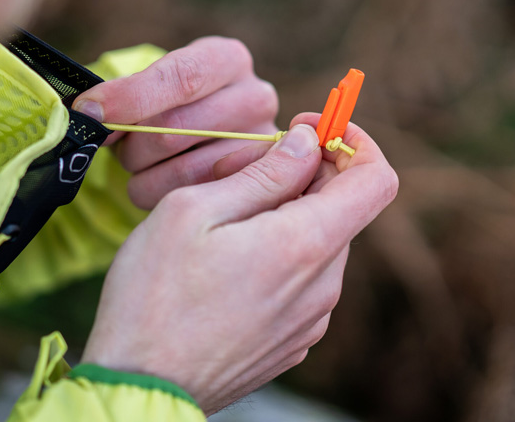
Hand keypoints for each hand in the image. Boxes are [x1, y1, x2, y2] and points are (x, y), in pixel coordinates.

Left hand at [72, 37, 278, 208]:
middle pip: (178, 127)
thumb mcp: (151, 83)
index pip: (181, 76)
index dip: (131, 96)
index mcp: (228, 59)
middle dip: (131, 141)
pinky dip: (154, 191)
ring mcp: (259, 147)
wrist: (201, 129)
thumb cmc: (167, 101)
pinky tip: (155, 179)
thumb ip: (124, 94)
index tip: (89, 111)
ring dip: (141, 170)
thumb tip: (89, 116)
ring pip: (182, 170)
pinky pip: (188, 198)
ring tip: (136, 160)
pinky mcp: (251, 187)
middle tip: (114, 143)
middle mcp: (255, 97)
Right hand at [82, 119, 398, 413]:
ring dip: (287, 218)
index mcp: (305, 245)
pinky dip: (280, 257)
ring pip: (319, 244)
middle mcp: (323, 286)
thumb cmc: (154, 295)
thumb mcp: (195, 211)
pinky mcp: (293, 342)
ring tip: (223, 226)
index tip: (310, 130)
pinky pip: (303, 282)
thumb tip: (307, 144)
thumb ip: (263, 174)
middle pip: (341, 208)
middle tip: (240, 175)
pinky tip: (227, 267)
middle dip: (303, 177)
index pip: (376, 178)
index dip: (352, 141)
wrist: (139, 384)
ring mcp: (311, 320)